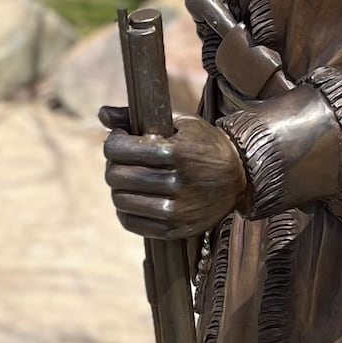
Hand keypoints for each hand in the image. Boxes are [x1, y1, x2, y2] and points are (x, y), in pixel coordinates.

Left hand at [99, 108, 248, 240]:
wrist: (240, 177)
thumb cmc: (204, 144)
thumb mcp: (179, 123)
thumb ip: (137, 117)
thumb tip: (101, 113)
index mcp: (175, 152)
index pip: (119, 150)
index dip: (112, 143)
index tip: (120, 140)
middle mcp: (176, 182)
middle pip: (116, 177)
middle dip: (113, 165)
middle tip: (123, 160)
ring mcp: (177, 210)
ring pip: (121, 201)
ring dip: (119, 188)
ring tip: (131, 179)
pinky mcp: (176, 229)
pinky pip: (132, 223)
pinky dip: (126, 210)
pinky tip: (136, 198)